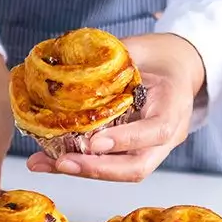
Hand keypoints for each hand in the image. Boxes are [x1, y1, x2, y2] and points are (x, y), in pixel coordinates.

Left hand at [26, 32, 205, 181]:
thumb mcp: (141, 48)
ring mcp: (151, 148)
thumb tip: (71, 61)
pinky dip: (78, 164)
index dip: (125, 140)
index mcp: (174, 105)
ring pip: (121, 172)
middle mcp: (167, 135)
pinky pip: (108, 165)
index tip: (93, 142)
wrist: (177, 68)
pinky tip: (48, 161)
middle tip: (63, 162)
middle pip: (138, 167)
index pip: (157, 130)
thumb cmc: (160, 56)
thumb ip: (114, 58)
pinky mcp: (132, 152)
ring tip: (45, 164)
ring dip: (81, 171)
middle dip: (98, 169)